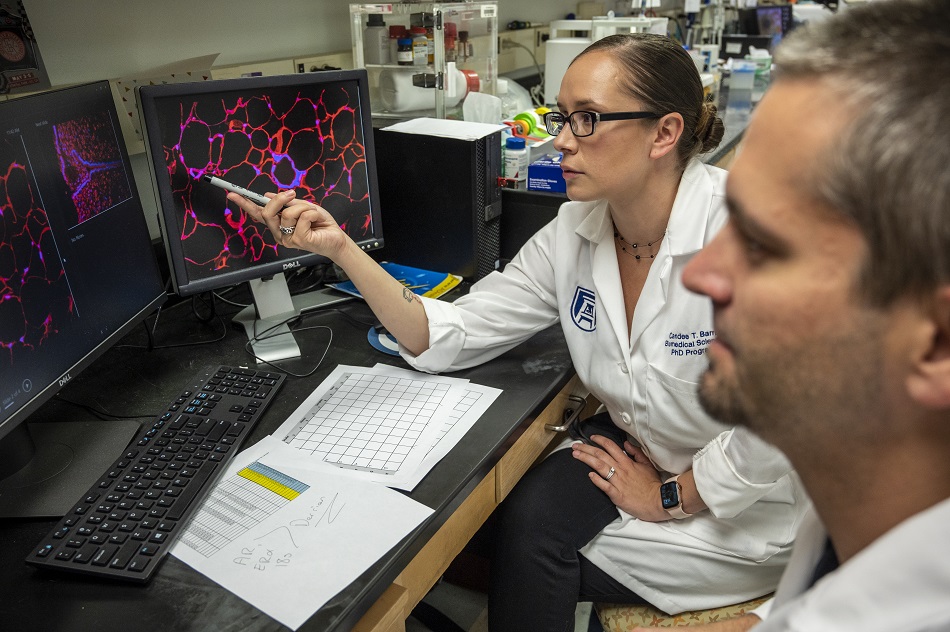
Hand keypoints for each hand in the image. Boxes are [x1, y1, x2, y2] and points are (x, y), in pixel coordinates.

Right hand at [226, 190, 349, 259]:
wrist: (337, 238)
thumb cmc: (320, 224)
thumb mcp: (303, 207)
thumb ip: (287, 203)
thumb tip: (268, 195)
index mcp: (278, 225)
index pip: (257, 214)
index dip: (244, 203)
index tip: (232, 193)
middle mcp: (279, 234)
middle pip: (267, 212)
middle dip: (279, 199)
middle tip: (291, 194)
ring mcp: (288, 239)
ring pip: (287, 214)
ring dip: (303, 207)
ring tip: (313, 213)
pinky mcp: (299, 241)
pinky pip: (302, 218)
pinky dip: (312, 213)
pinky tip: (317, 220)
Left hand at [572, 436, 667, 521]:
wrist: (659, 501)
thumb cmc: (653, 485)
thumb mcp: (647, 464)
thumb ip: (636, 453)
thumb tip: (626, 444)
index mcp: (627, 462)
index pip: (610, 446)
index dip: (599, 440)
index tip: (591, 437)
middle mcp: (621, 470)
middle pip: (600, 455)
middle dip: (586, 448)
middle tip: (575, 446)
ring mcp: (618, 482)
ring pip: (599, 467)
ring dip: (586, 459)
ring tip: (576, 455)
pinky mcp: (617, 494)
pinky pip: (604, 485)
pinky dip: (596, 479)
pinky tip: (589, 475)